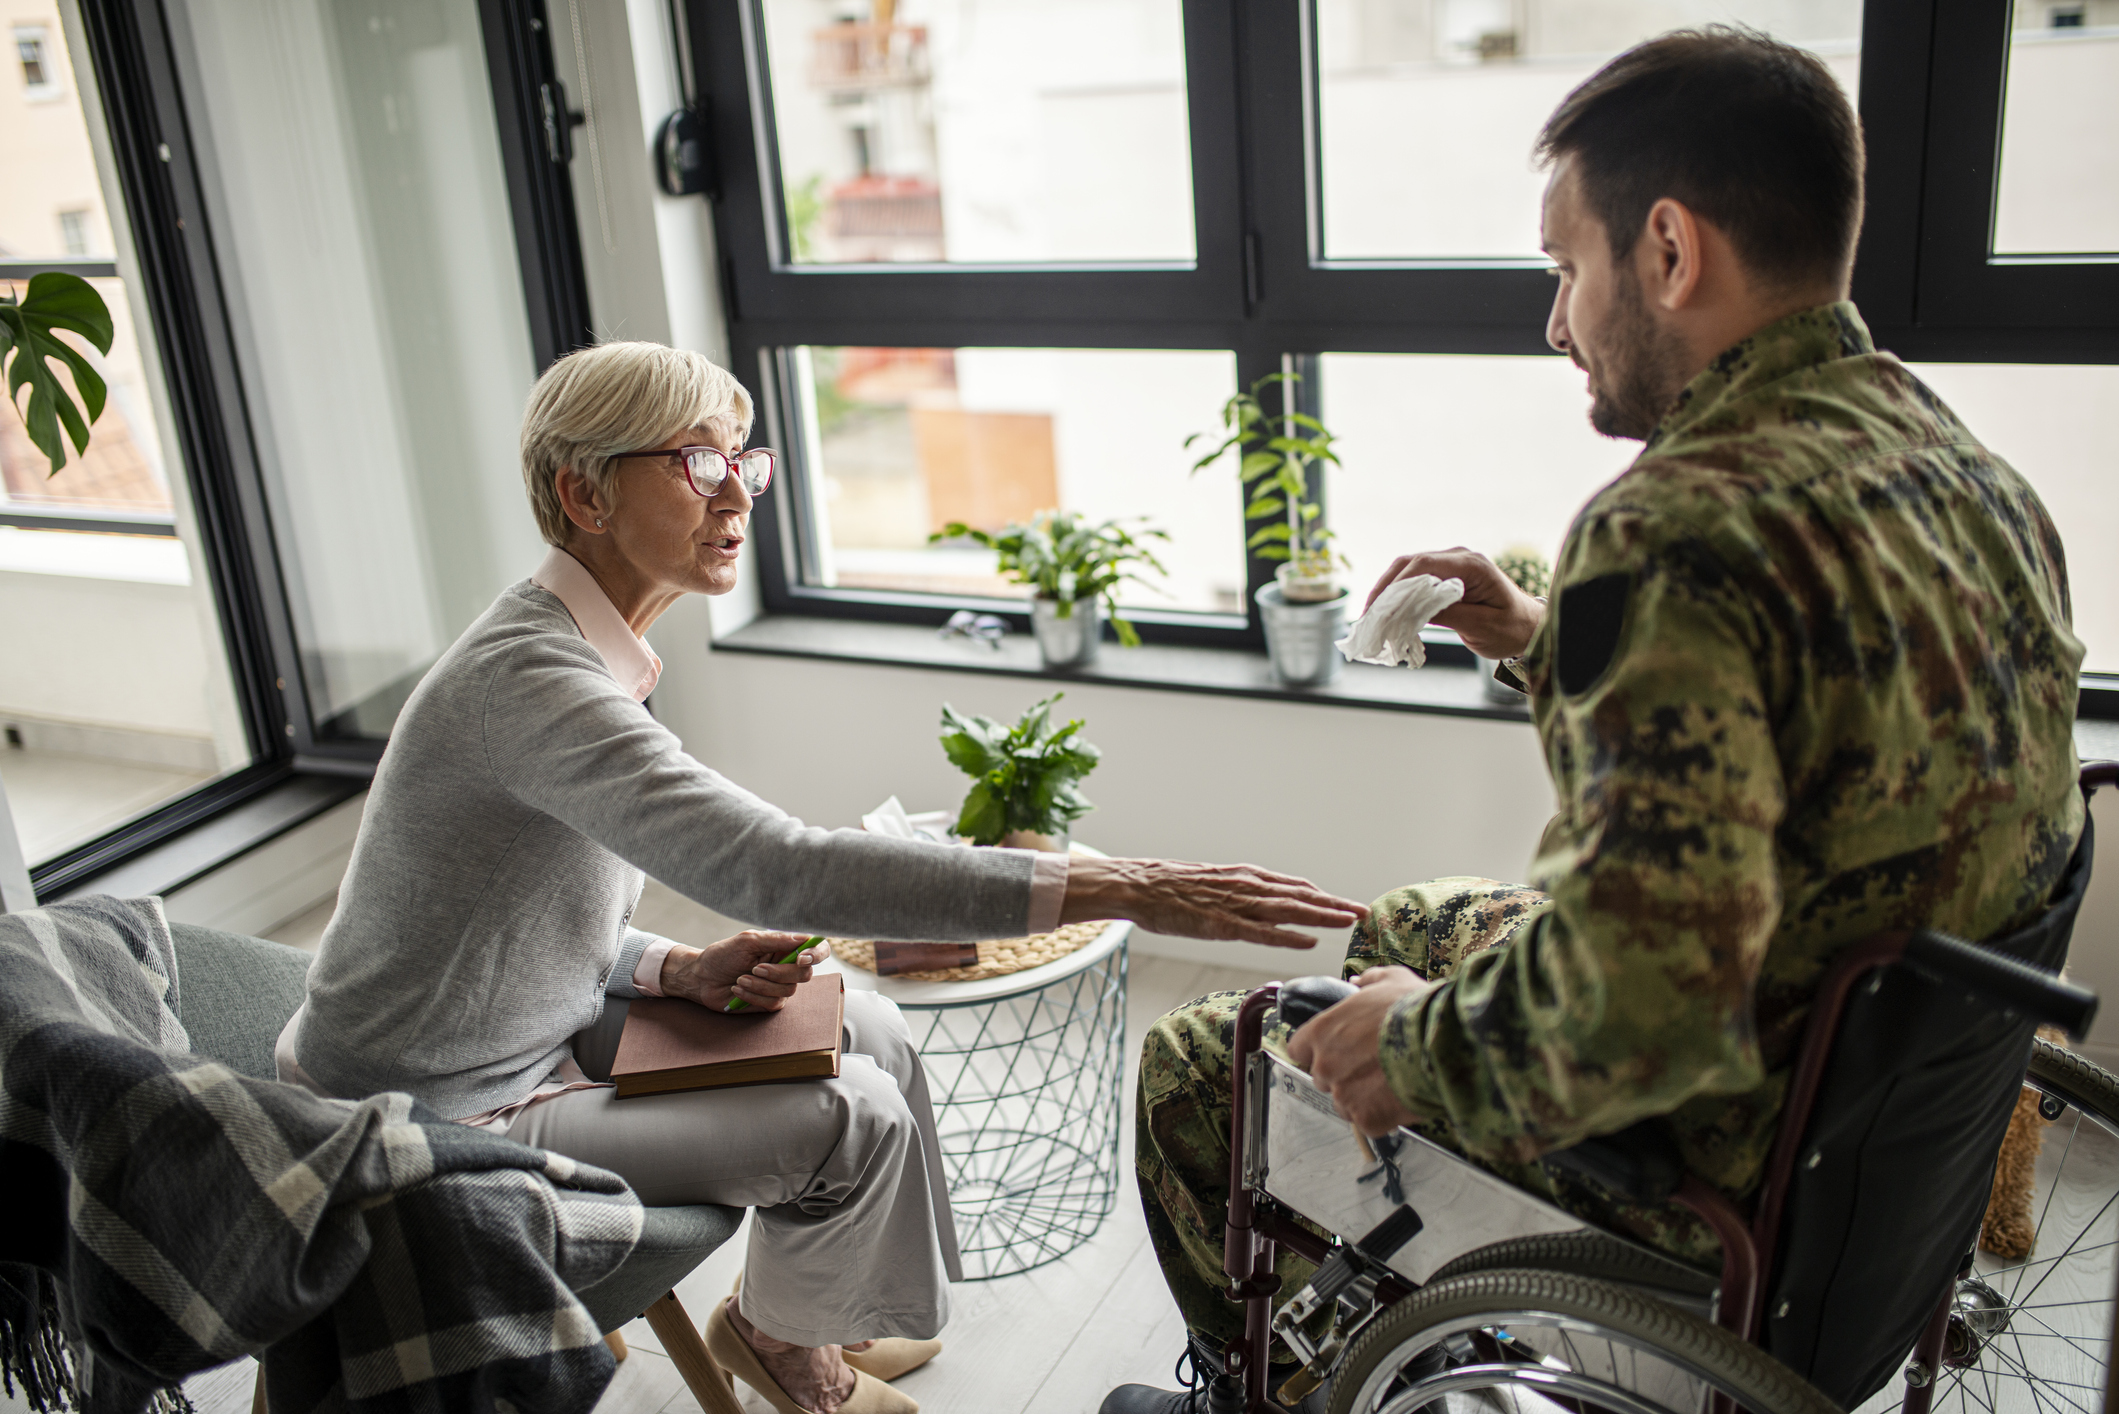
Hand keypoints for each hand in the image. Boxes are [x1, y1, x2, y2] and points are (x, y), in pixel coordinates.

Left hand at [658, 930, 831, 1011]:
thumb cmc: (722, 956)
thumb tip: (805, 938)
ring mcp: (779, 986)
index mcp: (784, 947)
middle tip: (755, 968)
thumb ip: (777, 939)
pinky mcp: (769, 1002)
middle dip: (779, 973)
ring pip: (788, 990)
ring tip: (740, 979)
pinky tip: (738, 989)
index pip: (818, 949)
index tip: (801, 958)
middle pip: (805, 974)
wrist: (702, 978)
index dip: (817, 954)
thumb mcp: (748, 941)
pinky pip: (773, 1003)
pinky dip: (753, 995)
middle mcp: (786, 966)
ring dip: (760, 985)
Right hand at [1059, 856, 1366, 948]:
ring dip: (1320, 915)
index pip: (1294, 887)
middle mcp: (1246, 886)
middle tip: (1363, 910)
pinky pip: (1259, 931)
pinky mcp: (1219, 922)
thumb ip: (1240, 894)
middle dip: (1333, 904)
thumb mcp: (1214, 885)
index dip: (1323, 897)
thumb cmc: (1171, 888)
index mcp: (1246, 877)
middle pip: (1299, 896)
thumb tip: (1260, 906)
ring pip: (1287, 909)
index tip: (1347, 905)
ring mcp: (1234, 904)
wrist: (1139, 884)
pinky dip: (1285, 935)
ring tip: (1347, 920)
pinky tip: (1306, 940)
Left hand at [1287, 965, 1432, 1135]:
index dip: (1317, 1050)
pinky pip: (1367, 1122)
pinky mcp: (1366, 1119)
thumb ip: (1368, 981)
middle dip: (1342, 1074)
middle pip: (1323, 1078)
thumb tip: (1357, 982)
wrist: (1442, 1043)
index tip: (1335, 1049)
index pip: (1300, 1049)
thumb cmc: (1415, 1009)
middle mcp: (1325, 1066)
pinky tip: (1398, 1098)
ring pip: (1343, 1103)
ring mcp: (1344, 1095)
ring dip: (1360, 1097)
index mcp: (1322, 1031)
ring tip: (1388, 1083)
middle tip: (1371, 1065)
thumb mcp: (1391, 979)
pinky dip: (1380, 1115)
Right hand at [1365, 547, 1543, 660]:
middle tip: (1368, 616)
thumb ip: (1448, 613)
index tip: (1380, 607)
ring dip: (1388, 592)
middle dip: (1385, 588)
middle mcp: (1459, 558)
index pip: (1425, 564)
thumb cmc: (1512, 629)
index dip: (1397, 583)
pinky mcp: (1446, 577)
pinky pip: (1415, 580)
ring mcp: (1451, 565)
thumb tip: (1411, 608)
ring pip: (1408, 570)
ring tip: (1372, 616)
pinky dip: (1398, 595)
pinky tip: (1387, 613)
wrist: (1529, 627)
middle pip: (1410, 563)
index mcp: (1472, 565)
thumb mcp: (1482, 626)